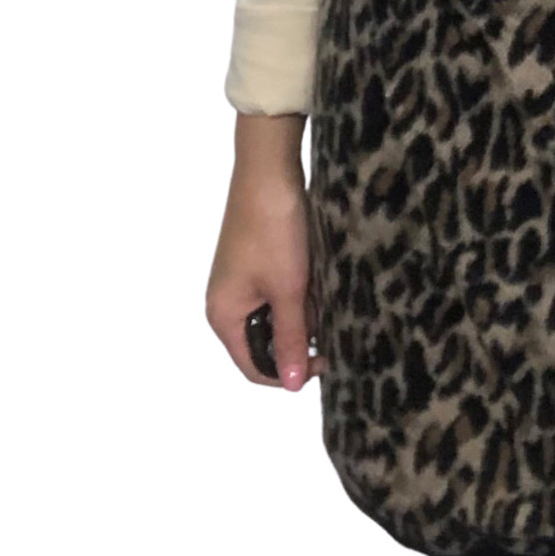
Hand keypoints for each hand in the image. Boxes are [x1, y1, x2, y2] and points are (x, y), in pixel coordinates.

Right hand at [206, 115, 327, 389]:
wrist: (269, 170)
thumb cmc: (274, 231)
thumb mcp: (288, 288)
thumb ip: (290, 337)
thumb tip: (291, 386)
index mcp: (224, 316)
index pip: (253, 366)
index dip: (288, 373)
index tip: (324, 362)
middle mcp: (227, 303)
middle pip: (265, 342)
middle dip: (298, 338)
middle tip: (330, 325)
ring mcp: (242, 282)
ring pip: (276, 316)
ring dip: (302, 313)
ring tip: (325, 295)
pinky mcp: (257, 263)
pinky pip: (280, 293)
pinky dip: (300, 293)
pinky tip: (319, 279)